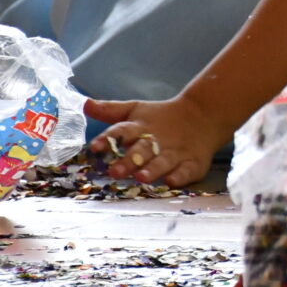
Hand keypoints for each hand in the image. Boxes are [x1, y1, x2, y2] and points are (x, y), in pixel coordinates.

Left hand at [85, 95, 233, 187]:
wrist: (202, 116)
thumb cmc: (161, 118)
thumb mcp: (135, 111)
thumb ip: (109, 110)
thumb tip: (84, 104)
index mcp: (140, 127)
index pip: (122, 131)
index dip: (108, 139)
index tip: (95, 147)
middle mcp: (156, 141)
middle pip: (142, 149)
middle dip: (129, 160)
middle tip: (115, 171)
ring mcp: (175, 152)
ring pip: (163, 161)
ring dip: (152, 169)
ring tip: (141, 177)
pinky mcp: (192, 163)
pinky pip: (186, 170)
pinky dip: (180, 176)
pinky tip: (171, 181)